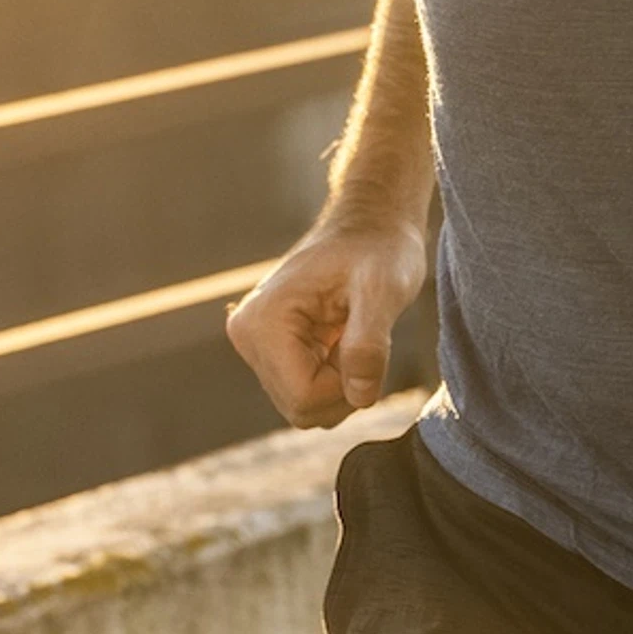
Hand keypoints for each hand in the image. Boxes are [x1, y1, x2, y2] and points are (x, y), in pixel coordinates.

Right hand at [226, 213, 428, 426]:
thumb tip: (359, 396)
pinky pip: (304, 392)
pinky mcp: (269, 349)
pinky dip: (333, 378)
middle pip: (300, 409)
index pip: (304, 398)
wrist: (371, 224)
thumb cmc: (380, 248)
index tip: (368, 344)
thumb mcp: (385, 289)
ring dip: (340, 383)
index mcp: (263, 321)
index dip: (347, 387)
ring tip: (353, 334)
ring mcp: (254, 344)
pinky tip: (342, 338)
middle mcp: (247, 336)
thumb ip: (369, 344)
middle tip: (363, 337)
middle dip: (343, 387)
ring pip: (303, 406)